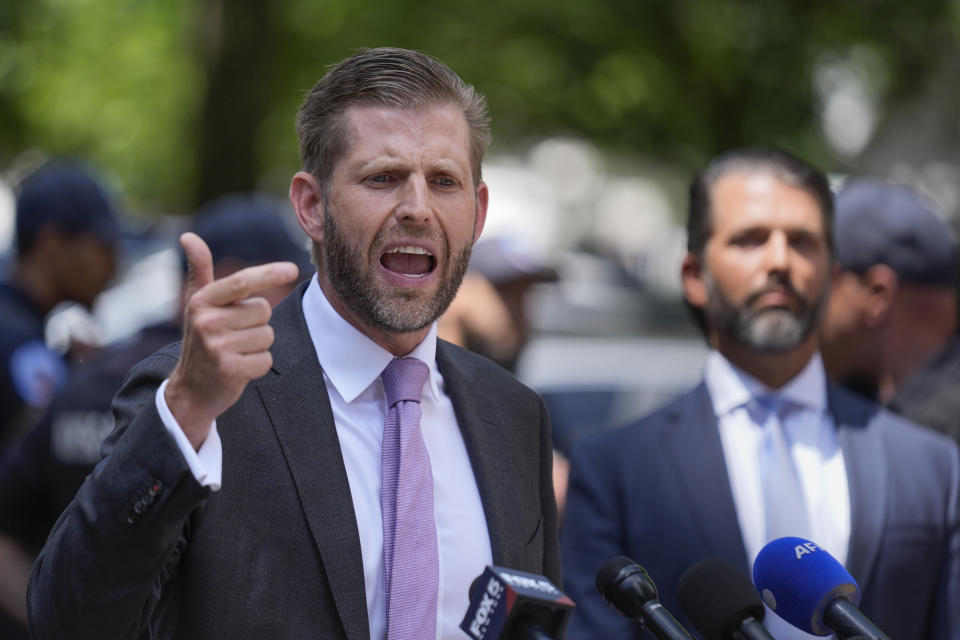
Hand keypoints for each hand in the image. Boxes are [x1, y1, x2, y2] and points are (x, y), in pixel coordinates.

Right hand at [165, 232, 298, 448]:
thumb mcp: (197, 305)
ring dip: (258, 346)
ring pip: (267, 335)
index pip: (242, 281)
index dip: (269, 274)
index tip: (292, 269)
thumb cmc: (201, 340)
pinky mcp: (230, 370)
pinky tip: (239, 368)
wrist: (190, 390)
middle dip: (256, 323)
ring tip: (235, 352)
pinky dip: (258, 366)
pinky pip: (266, 359)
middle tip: (234, 336)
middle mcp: (207, 321)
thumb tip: (188, 236)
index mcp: (202, 301)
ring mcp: (217, 347)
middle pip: (263, 311)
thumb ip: (199, 270)